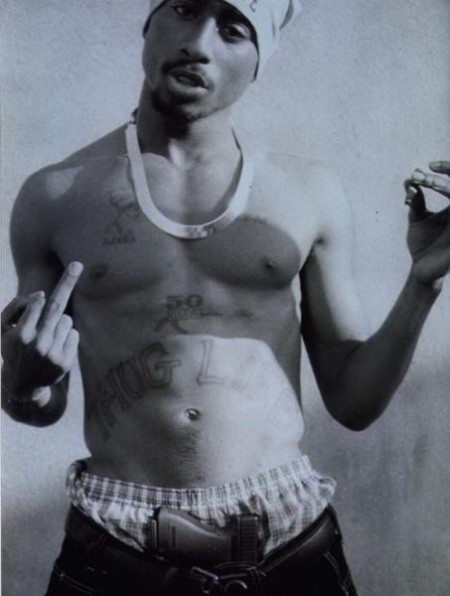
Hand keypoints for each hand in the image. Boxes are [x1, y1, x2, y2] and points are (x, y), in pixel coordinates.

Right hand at [1, 262, 83, 398]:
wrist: (22, 384)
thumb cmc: (14, 348)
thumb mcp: (4, 329)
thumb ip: (16, 308)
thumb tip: (42, 294)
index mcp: (20, 335)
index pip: (36, 305)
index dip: (41, 297)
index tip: (52, 281)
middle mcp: (37, 344)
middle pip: (56, 308)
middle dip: (67, 282)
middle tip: (77, 264)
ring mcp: (52, 353)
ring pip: (66, 321)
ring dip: (60, 322)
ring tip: (47, 337)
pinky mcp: (65, 361)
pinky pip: (74, 334)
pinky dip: (68, 335)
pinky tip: (56, 346)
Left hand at [404, 161, 449, 285]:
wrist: (421, 268)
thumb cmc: (422, 243)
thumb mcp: (417, 218)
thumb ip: (416, 200)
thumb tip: (409, 180)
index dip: (447, 168)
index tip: (426, 167)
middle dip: (444, 175)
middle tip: (419, 175)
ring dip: (444, 186)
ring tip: (424, 182)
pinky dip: (448, 196)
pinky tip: (435, 192)